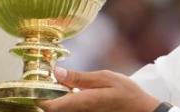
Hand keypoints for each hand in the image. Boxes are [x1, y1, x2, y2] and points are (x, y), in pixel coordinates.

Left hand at [38, 67, 160, 111]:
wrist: (141, 111)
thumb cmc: (126, 93)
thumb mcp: (105, 77)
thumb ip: (79, 77)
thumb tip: (56, 72)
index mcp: (82, 102)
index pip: (49, 106)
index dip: (39, 96)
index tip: (38, 85)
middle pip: (52, 109)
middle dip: (47, 97)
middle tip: (50, 84)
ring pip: (61, 110)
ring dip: (58, 100)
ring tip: (62, 88)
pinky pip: (70, 110)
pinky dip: (67, 103)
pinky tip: (73, 94)